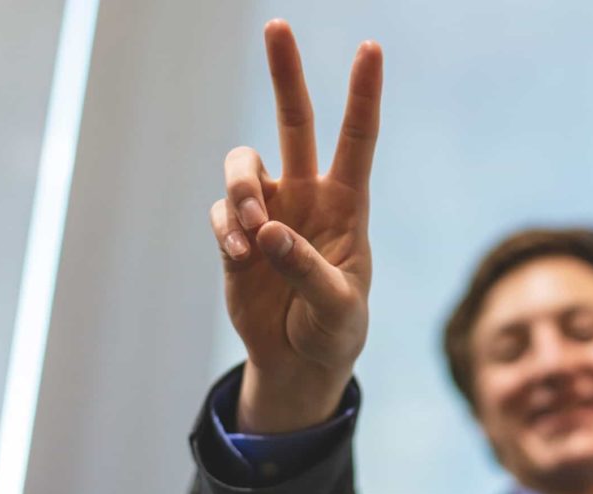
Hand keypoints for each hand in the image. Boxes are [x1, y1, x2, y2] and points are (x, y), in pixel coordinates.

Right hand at [209, 20, 382, 432]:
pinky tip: (242, 256)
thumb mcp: (338, 309)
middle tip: (277, 26)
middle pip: (294, 121)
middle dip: (286, 73)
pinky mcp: (236, 235)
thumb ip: (309, 270)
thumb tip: (269, 232)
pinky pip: (222, 211)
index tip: (370, 47)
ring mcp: (268, 211)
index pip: (358, 138)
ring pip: (243, 163)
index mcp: (348, 204)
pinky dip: (228, 230)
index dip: (363, 93)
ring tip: (253, 233)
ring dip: (242, 188)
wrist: (299, 362)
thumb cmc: (335, 331)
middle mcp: (307, 195)